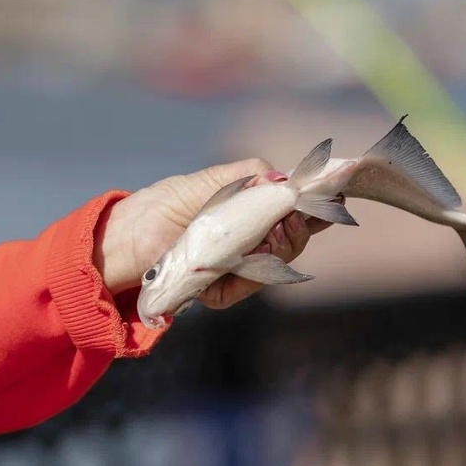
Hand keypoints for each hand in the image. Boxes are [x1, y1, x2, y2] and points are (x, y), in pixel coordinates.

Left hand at [95, 159, 331, 309]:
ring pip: (275, 266)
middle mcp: (252, 238)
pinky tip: (228, 268)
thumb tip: (284, 179)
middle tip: (291, 218)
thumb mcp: (210, 181)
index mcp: (254, 208)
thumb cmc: (167, 204)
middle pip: (294, 239)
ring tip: (256, 240)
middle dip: (297, 230)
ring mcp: (239, 266)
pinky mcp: (222, 290)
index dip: (320, 205)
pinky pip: (245, 287)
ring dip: (272, 252)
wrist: (127, 240)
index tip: (338, 196)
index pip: (298, 208)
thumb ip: (249, 175)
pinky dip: (239, 278)